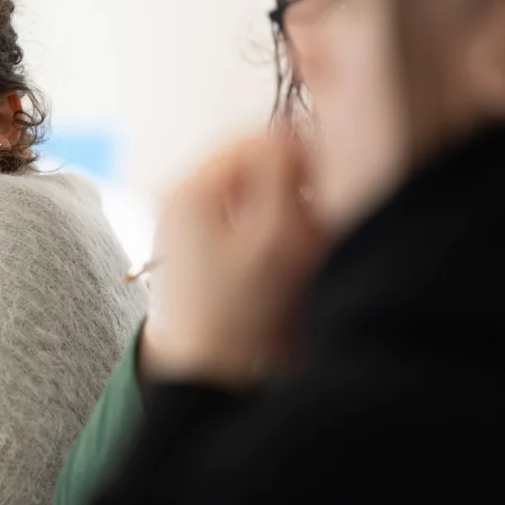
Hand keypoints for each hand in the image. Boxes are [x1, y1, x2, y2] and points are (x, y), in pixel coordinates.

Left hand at [142, 133, 326, 388]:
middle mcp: (177, 197)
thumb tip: (290, 131)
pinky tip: (280, 259)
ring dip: (280, 207)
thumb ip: (284, 174)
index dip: (299, 154)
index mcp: (190, 188)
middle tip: (317, 217)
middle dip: (289, 183)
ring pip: (246, 192)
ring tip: (300, 244)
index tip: (328, 184)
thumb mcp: (277, 237)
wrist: (203, 373)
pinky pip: (236, 218)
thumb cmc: (241, 313)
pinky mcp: (190, 247)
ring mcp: (180, 223)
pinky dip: (263, 229)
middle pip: (249, 165)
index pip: (255, 140)